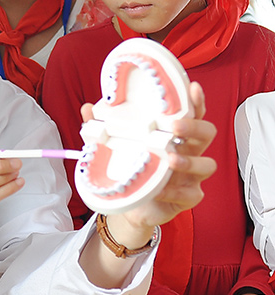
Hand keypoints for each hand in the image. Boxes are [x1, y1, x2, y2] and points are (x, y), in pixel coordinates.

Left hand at [83, 82, 216, 244]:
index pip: (191, 114)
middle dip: (195, 127)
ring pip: (207, 164)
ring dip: (189, 161)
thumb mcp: (116, 147)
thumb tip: (88, 108)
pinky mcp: (189, 196)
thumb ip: (103, 128)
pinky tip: (159, 189)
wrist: (132, 207)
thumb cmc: (132, 170)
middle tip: (174, 127)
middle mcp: (188, 152)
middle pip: (207, 133)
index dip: (195, 101)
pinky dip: (175, 191)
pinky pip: (191, 193)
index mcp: (174, 135)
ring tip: (170, 160)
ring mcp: (192, 175)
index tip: (192, 88)